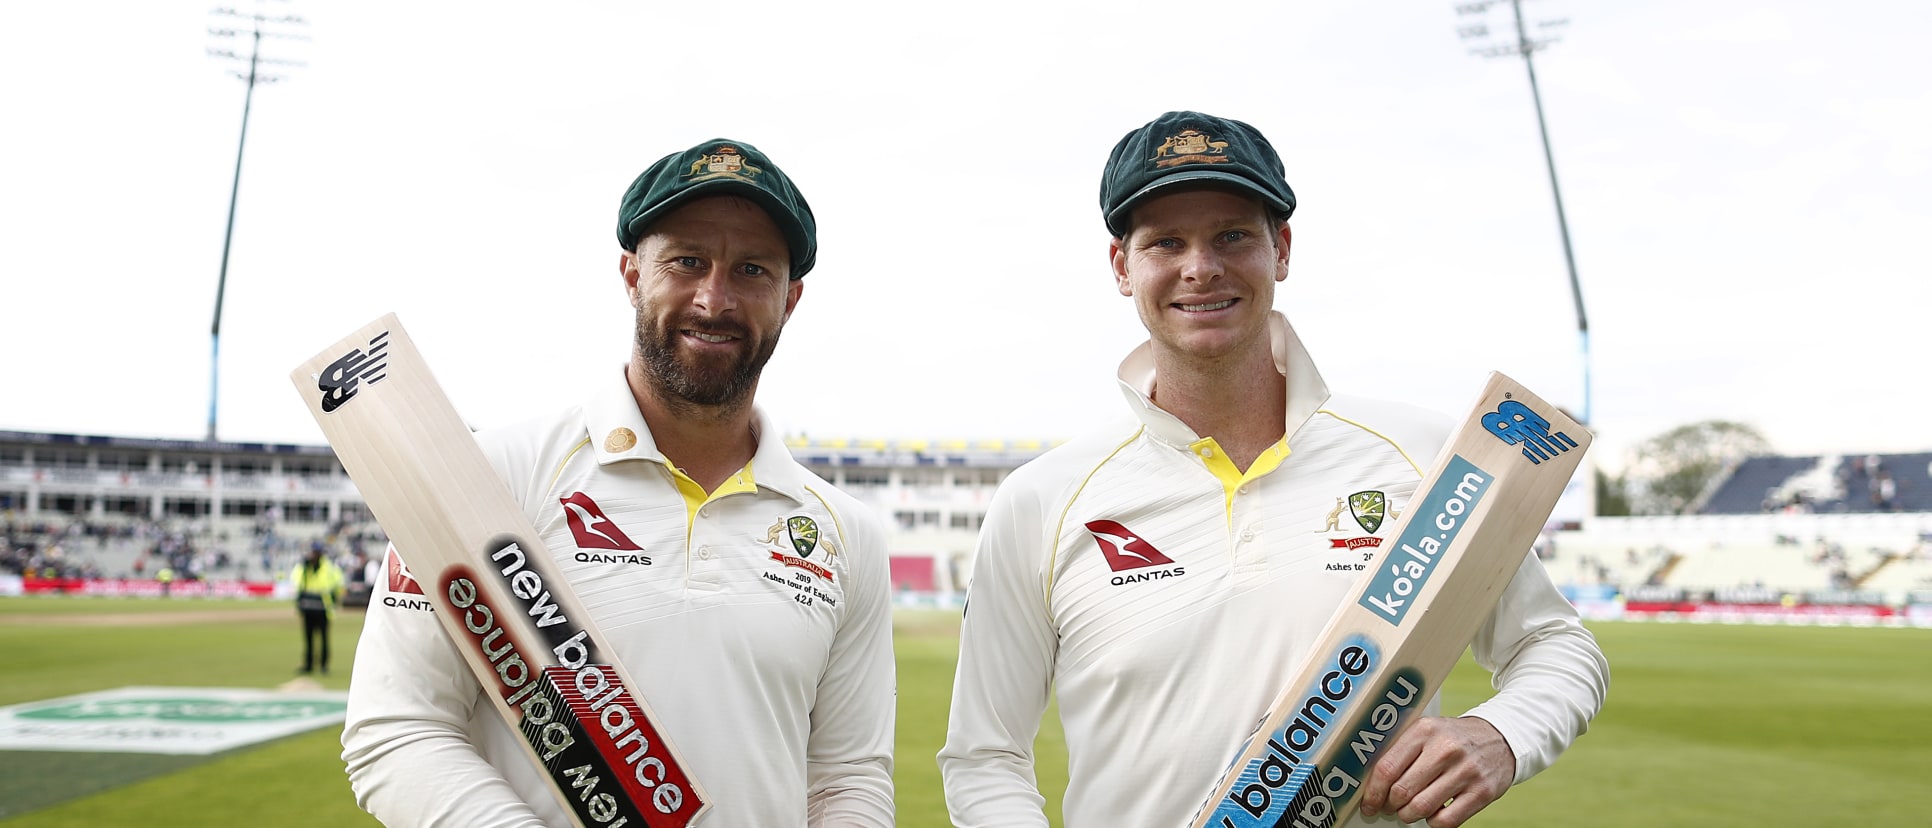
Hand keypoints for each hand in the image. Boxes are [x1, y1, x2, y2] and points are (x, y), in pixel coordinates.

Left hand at [1355, 716, 1512, 826]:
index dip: (1373, 792)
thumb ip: (1401, 749)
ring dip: (1408, 815)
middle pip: (1402, 791)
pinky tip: (1433, 813)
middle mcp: (1445, 749)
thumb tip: (1372, 782)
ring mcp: (1466, 771)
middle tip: (1390, 807)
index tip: (1369, 803)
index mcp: (1425, 730)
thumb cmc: (1454, 738)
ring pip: (1421, 808)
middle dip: (1390, 805)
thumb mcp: (1427, 731)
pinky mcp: (1482, 792)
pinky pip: (1446, 821)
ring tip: (1409, 811)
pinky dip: (1433, 822)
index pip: (1387, 768)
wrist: (1500, 738)